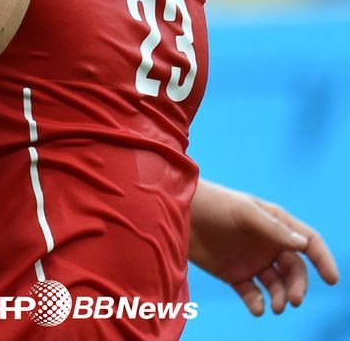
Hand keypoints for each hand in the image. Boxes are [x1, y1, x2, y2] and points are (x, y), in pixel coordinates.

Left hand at [189, 180, 338, 315]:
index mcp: (275, 224)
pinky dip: (258, 303)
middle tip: (292, 300)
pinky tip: (258, 308)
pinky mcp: (234, 274)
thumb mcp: (244, 212)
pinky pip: (252, 294)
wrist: (179, 212)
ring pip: (276, 284)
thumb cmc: (214, 203)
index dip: (322, 258)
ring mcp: (251, 260)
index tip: (332, 278)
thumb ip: (272, 229)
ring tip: (276, 306)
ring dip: (280, 296)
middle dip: (298, 285)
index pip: (307, 242)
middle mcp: (267, 243)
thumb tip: (302, 244)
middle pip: (294, 269)